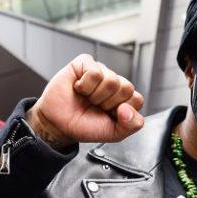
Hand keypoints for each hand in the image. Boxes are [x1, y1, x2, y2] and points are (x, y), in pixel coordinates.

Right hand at [27, 54, 144, 148]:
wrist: (59, 125)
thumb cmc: (84, 126)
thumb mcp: (115, 134)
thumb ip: (132, 125)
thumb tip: (128, 109)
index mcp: (123, 98)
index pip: (137, 99)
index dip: (123, 112)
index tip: (109, 115)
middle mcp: (114, 83)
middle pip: (127, 88)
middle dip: (109, 103)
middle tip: (97, 106)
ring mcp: (100, 71)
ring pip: (111, 80)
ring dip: (96, 95)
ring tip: (87, 98)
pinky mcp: (85, 63)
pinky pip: (94, 72)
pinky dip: (85, 85)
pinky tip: (79, 89)